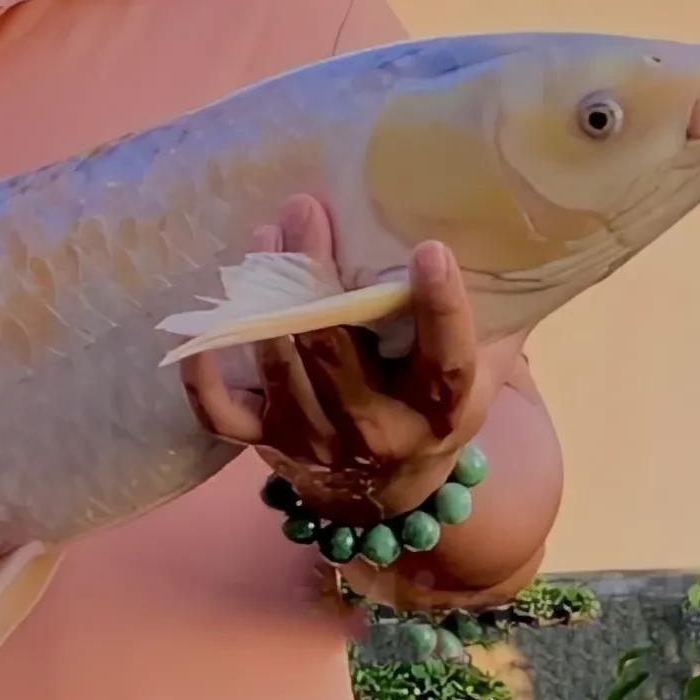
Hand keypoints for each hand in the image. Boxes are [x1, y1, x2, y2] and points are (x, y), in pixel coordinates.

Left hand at [178, 195, 523, 524]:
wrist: (387, 491)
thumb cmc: (430, 399)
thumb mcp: (477, 365)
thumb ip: (488, 310)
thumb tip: (503, 228)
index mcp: (442, 410)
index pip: (446, 360)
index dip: (440, 308)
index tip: (430, 249)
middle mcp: (378, 431)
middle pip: (338, 348)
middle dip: (316, 273)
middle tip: (306, 209)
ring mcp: (315, 439)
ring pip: (281, 366)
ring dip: (264, 298)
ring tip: (265, 234)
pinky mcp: (266, 441)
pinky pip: (221, 413)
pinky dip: (203, 377)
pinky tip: (196, 334)